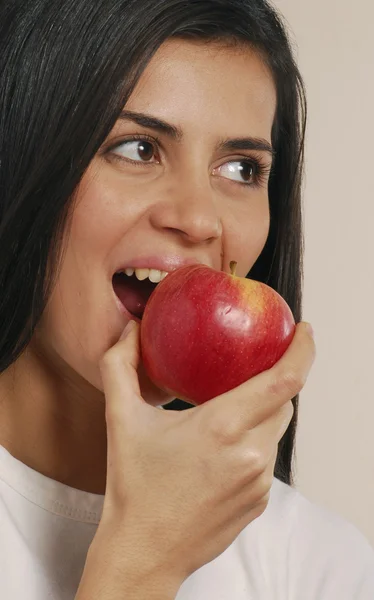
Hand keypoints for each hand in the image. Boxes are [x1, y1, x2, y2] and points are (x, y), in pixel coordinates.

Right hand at [78, 321, 314, 595]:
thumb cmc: (134, 486)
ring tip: (231, 408)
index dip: (302, 350)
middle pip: (284, 400)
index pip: (284, 380)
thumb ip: (120, 367)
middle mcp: (250, 452)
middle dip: (275, 378)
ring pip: (277, 430)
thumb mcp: (120, 418)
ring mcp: (260, 480)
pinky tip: (223, 448)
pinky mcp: (261, 500)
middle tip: (254, 365)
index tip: (303, 330)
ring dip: (262, 412)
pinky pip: (267, 457)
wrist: (145, 550)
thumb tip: (130, 329)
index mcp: (222, 426)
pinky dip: (254, 442)